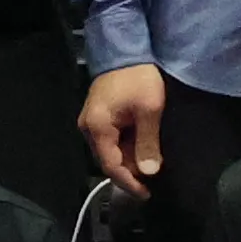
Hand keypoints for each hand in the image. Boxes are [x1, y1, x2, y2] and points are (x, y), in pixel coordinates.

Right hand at [80, 62, 167, 191]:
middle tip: (152, 179)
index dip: (129, 182)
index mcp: (97, 127)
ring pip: (109, 151)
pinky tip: (142, 147)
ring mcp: (91, 121)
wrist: (126, 48)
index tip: (147, 193)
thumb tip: (148, 171)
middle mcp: (88, 127)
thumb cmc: (138, 77)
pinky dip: (125, 147)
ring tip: (150, 162)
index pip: (111, 166)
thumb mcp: (149, 109)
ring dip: (128, 159)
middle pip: (107, 160)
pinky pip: (110, 140)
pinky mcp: (98, 115)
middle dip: (130, 172)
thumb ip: (147, 142)